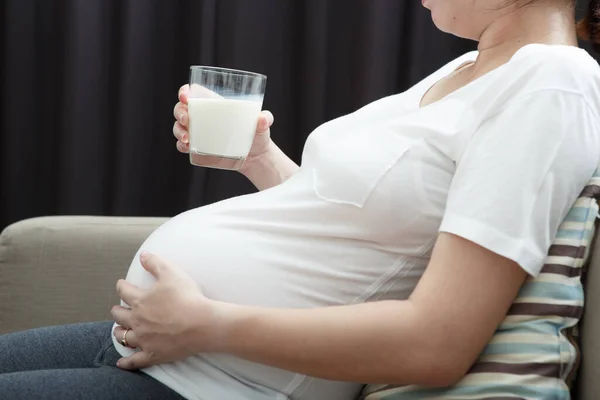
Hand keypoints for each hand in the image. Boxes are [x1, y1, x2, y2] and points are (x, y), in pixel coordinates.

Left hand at [111, 252, 217, 369]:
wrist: (202, 323)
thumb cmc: (188, 297)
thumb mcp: (172, 273)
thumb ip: (155, 263)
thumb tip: (143, 255)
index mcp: (140, 301)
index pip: (124, 291)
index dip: (122, 286)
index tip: (122, 284)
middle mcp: (138, 321)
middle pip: (120, 315)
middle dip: (118, 310)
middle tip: (119, 308)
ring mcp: (144, 339)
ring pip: (124, 337)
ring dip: (119, 332)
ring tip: (118, 330)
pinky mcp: (153, 354)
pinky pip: (134, 361)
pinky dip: (126, 362)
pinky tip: (120, 363)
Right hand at [172, 84, 274, 163]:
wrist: (256, 158)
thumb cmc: (257, 135)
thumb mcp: (262, 125)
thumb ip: (265, 119)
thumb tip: (263, 119)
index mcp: (214, 105)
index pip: (193, 93)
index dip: (185, 91)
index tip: (185, 96)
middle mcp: (203, 117)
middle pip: (181, 109)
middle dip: (180, 112)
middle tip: (187, 120)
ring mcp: (199, 133)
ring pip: (179, 127)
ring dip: (178, 130)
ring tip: (187, 138)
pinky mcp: (199, 148)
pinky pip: (183, 145)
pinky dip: (181, 146)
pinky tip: (187, 147)